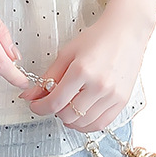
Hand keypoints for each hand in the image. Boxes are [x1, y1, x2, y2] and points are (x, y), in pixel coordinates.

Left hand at [17, 11, 152, 132]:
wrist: (125, 32)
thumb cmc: (97, 38)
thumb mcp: (67, 52)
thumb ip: (49, 76)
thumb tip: (30, 95)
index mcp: (82, 70)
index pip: (55, 102)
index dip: (40, 107)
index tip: (35, 105)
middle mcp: (99, 85)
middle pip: (68, 115)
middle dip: (55, 111)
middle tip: (53, 101)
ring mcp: (112, 95)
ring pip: (83, 123)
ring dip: (70, 120)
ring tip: (67, 106)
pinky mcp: (122, 101)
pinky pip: (101, 124)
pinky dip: (87, 124)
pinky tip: (81, 114)